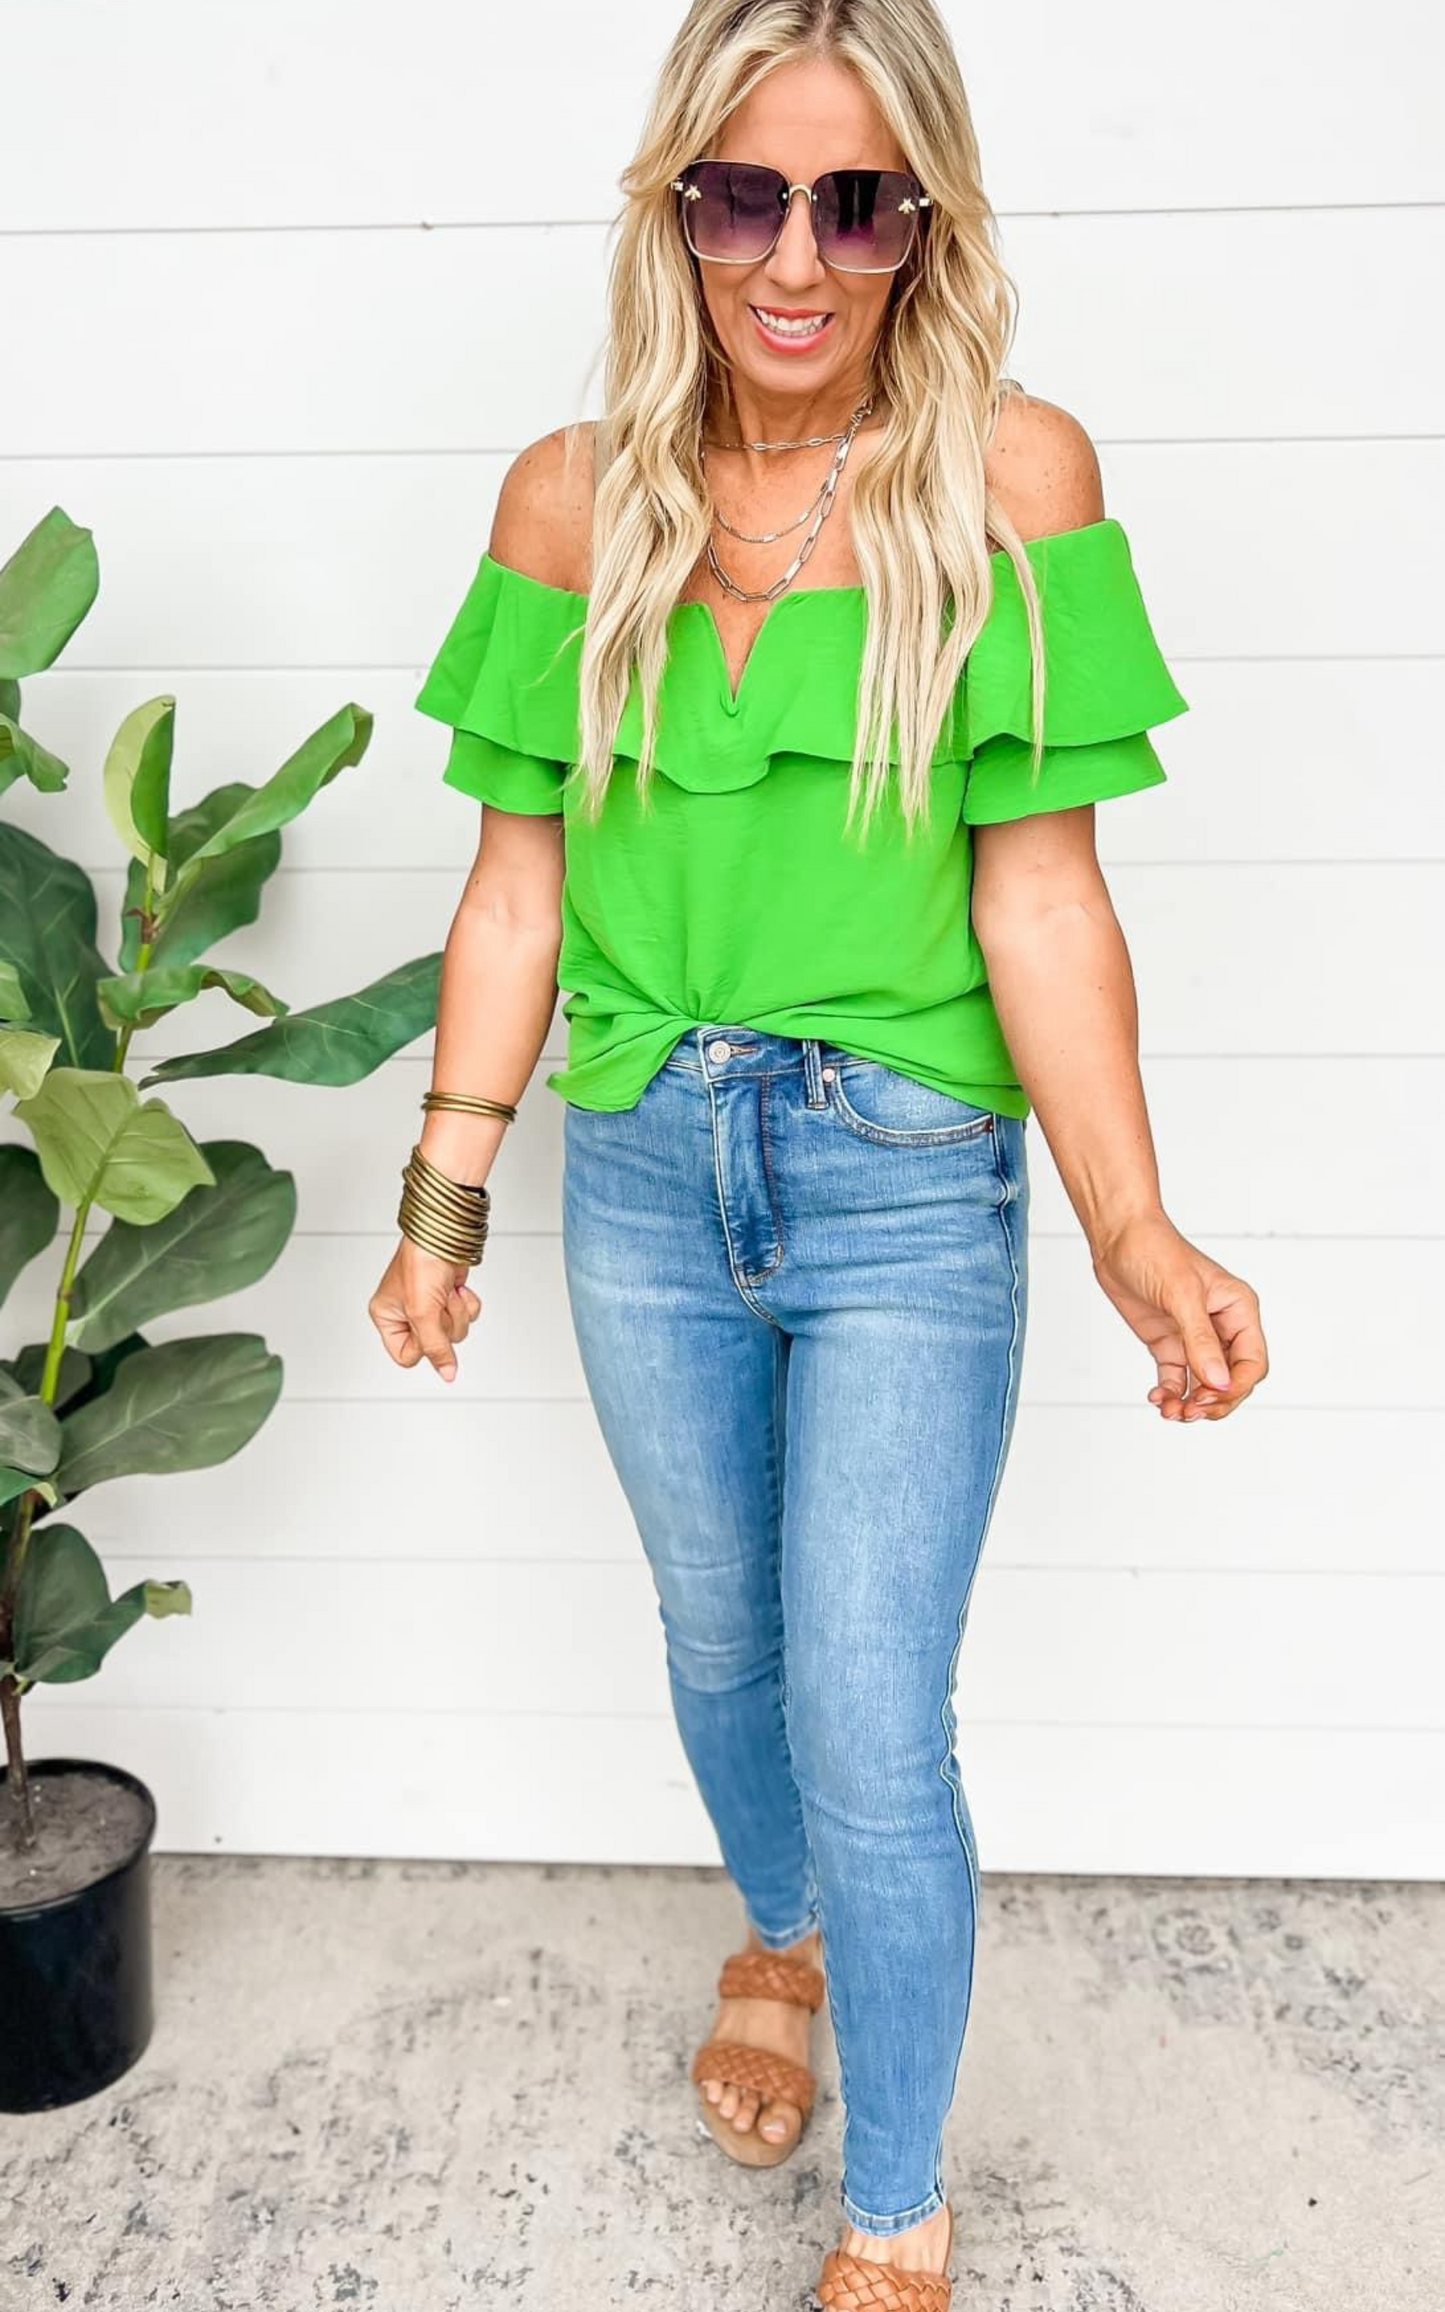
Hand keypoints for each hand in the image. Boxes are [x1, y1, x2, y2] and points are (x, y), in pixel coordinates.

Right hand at [368, 1236, 481, 1384]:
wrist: (444, 1236)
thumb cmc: (421, 1262)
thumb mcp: (423, 1313)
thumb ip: (436, 1348)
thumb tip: (447, 1374)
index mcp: (387, 1317)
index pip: (407, 1356)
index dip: (423, 1346)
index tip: (427, 1328)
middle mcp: (406, 1314)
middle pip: (435, 1344)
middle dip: (443, 1322)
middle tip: (436, 1303)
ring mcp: (430, 1305)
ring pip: (454, 1331)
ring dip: (455, 1311)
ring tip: (445, 1292)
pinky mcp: (448, 1297)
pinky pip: (466, 1316)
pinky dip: (467, 1303)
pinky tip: (456, 1288)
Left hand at [1090, 1210, 1268, 1421]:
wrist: (1117, 1237)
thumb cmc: (1155, 1251)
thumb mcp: (1181, 1295)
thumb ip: (1200, 1341)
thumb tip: (1218, 1382)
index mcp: (1239, 1310)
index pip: (1252, 1362)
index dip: (1235, 1387)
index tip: (1208, 1399)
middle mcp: (1222, 1326)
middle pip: (1231, 1380)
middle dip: (1213, 1401)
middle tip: (1189, 1412)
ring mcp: (1194, 1336)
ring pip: (1204, 1384)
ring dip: (1191, 1403)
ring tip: (1170, 1412)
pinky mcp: (1169, 1342)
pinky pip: (1177, 1378)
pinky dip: (1171, 1393)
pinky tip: (1158, 1399)